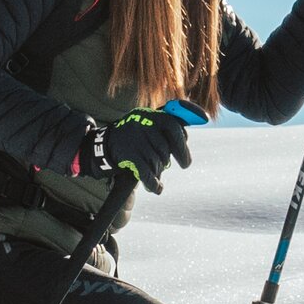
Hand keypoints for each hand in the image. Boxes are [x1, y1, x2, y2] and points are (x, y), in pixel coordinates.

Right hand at [75, 106, 196, 194]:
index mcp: (149, 115)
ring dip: (159, 169)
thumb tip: (196, 123)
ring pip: (158, 161)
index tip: (200, 130)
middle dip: (180, 155)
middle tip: (186, 164)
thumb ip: (169, 124)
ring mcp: (134, 139)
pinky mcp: (128, 155)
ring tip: (155, 170)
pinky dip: (153, 183)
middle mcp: (142, 124)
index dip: (185, 137)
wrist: (103, 146)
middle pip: (167, 146)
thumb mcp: (148, 123)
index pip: (173, 124)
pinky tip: (157, 189)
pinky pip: (147, 173)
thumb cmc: (134, 137)